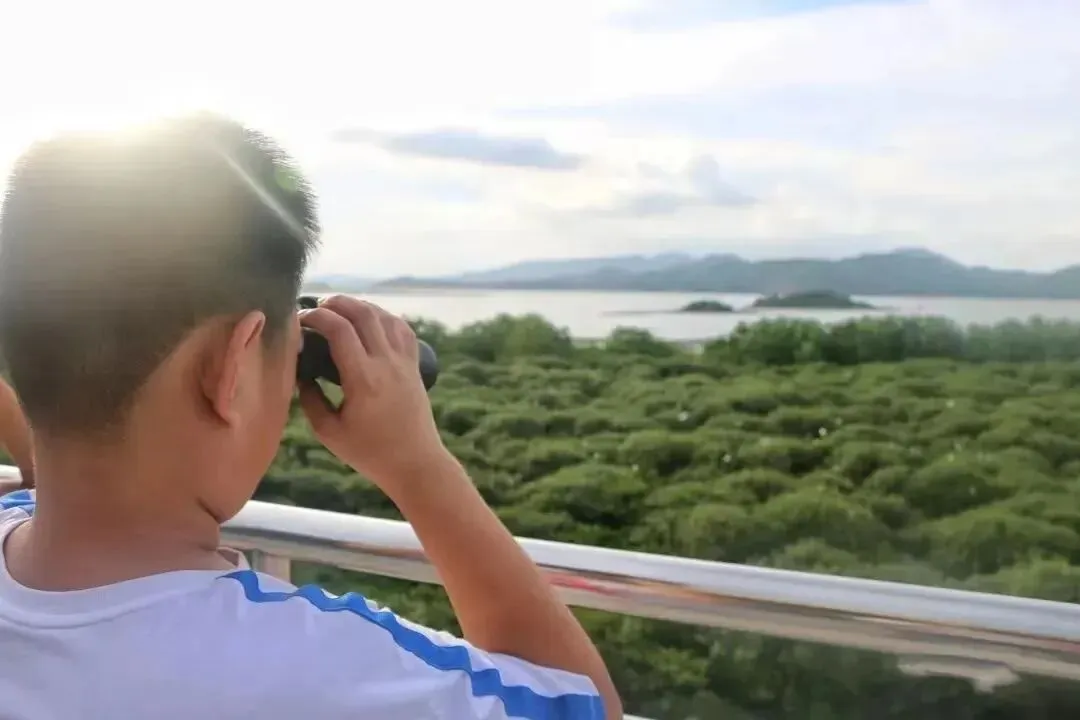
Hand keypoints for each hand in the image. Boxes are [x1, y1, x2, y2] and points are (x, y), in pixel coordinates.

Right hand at [297, 296, 446, 490]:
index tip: (299, 320)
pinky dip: (384, 317)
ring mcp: (404, 361)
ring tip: (340, 310)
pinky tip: (371, 320)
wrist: (416, 463)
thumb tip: (300, 375)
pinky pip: (402, 329)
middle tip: (316, 308)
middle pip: (363, 313)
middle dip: (337, 303)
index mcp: (363, 379)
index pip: (339, 330)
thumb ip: (311, 400)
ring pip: (384, 316)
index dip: (316, 317)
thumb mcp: (330, 433)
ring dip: (360, 306)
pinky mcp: (414, 365)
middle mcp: (386, 363)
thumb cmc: (370, 453)